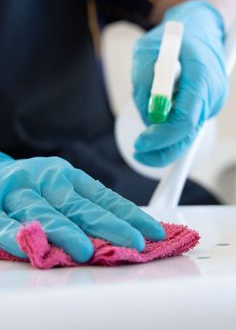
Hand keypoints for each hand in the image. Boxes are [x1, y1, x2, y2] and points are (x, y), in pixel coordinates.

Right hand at [0, 152, 164, 261]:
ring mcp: (19, 192)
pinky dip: (17, 234)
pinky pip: (4, 223)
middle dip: (108, 226)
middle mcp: (45, 181)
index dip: (129, 215)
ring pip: (43, 213)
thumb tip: (125, 229)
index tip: (153, 232)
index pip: (103, 197)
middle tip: (132, 242)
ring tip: (85, 250)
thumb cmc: (33, 186)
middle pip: (78, 206)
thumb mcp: (62, 186)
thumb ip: (85, 205)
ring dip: (65, 231)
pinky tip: (30, 246)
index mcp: (67, 176)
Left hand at [132, 0, 227, 166]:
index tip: (141, 144)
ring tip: (150, 104)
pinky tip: (164, 105)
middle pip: (189, 134)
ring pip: (186, 130)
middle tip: (138, 153)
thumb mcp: (146, 49)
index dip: (162, 136)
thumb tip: (148, 117)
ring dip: (164, 131)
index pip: (185, 119)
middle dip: (162, 149)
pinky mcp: (209, 105)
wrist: (199, 26)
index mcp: (200, 75)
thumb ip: (144, 80)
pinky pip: (188, 122)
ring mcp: (214, 100)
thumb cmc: (172, 36)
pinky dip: (171, 123)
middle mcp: (213, 92)